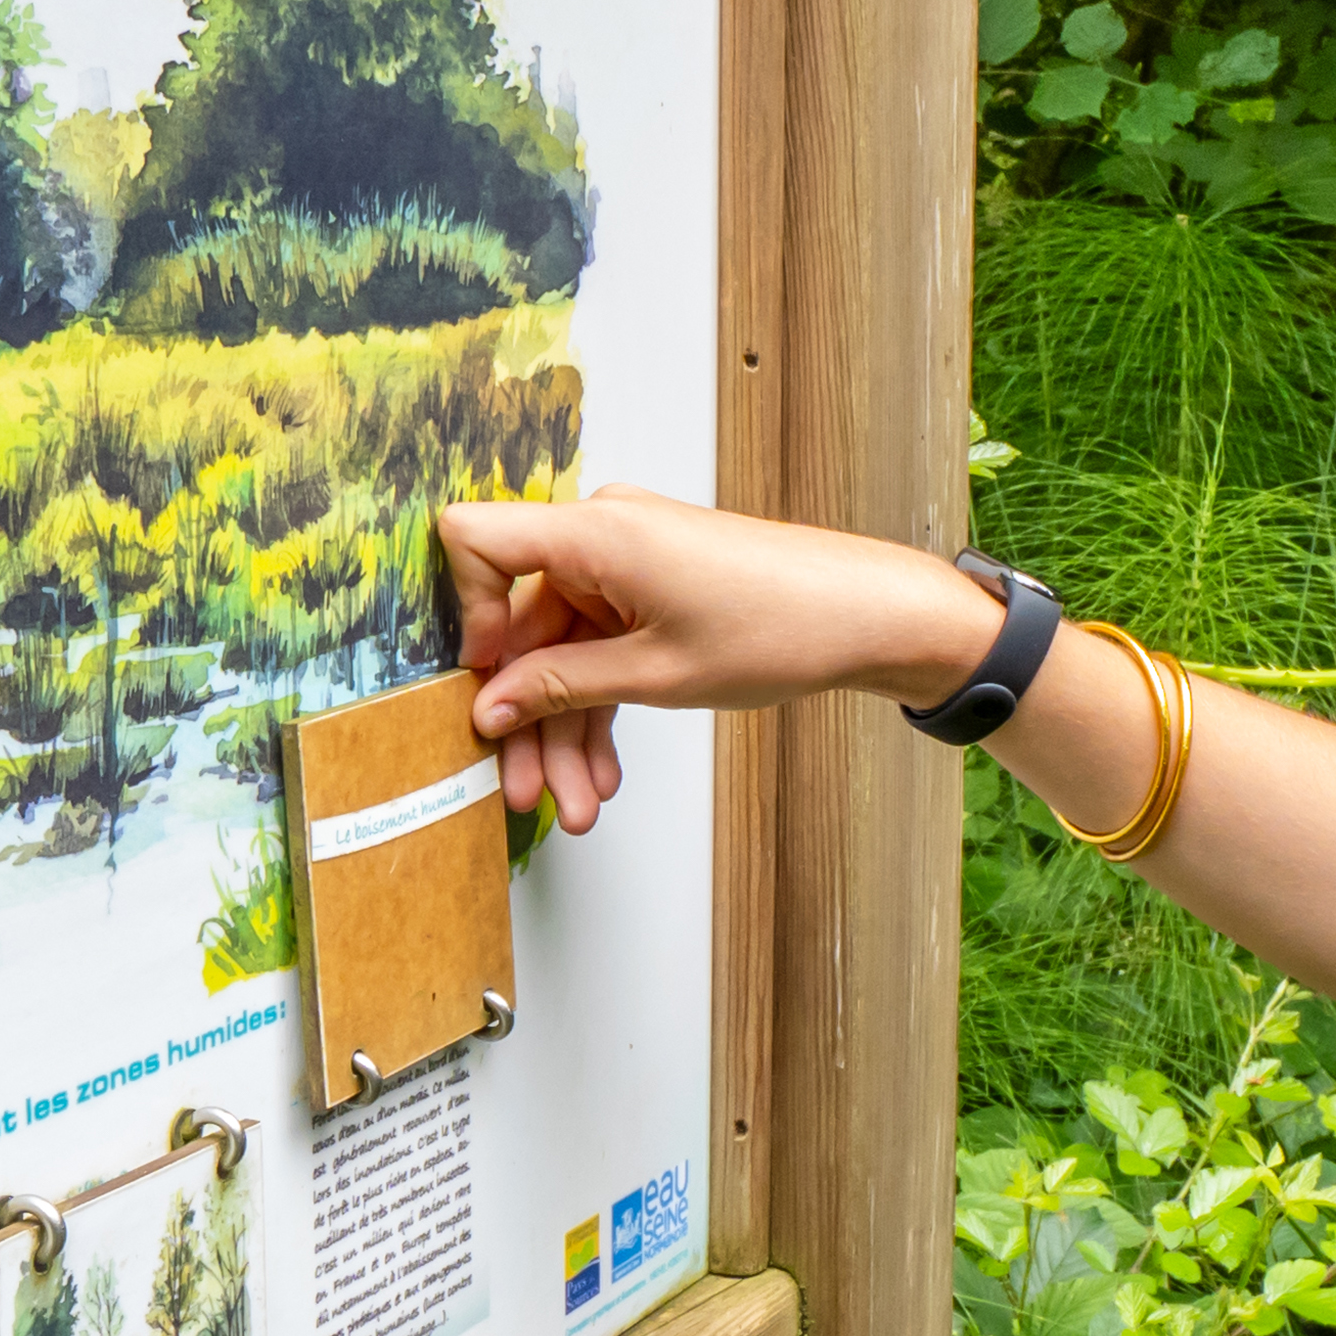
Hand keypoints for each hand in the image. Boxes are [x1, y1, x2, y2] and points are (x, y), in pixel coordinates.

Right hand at [434, 488, 1007, 832]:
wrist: (869, 615)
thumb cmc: (783, 624)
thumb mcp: (657, 675)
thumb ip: (562, 687)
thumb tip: (491, 707)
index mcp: (596, 531)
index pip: (477, 540)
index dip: (466, 616)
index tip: (485, 686)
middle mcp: (604, 534)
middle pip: (525, 627)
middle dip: (527, 717)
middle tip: (526, 789)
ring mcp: (628, 562)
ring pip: (566, 653)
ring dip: (567, 731)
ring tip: (576, 804)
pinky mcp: (652, 588)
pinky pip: (603, 649)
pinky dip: (602, 706)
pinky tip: (603, 771)